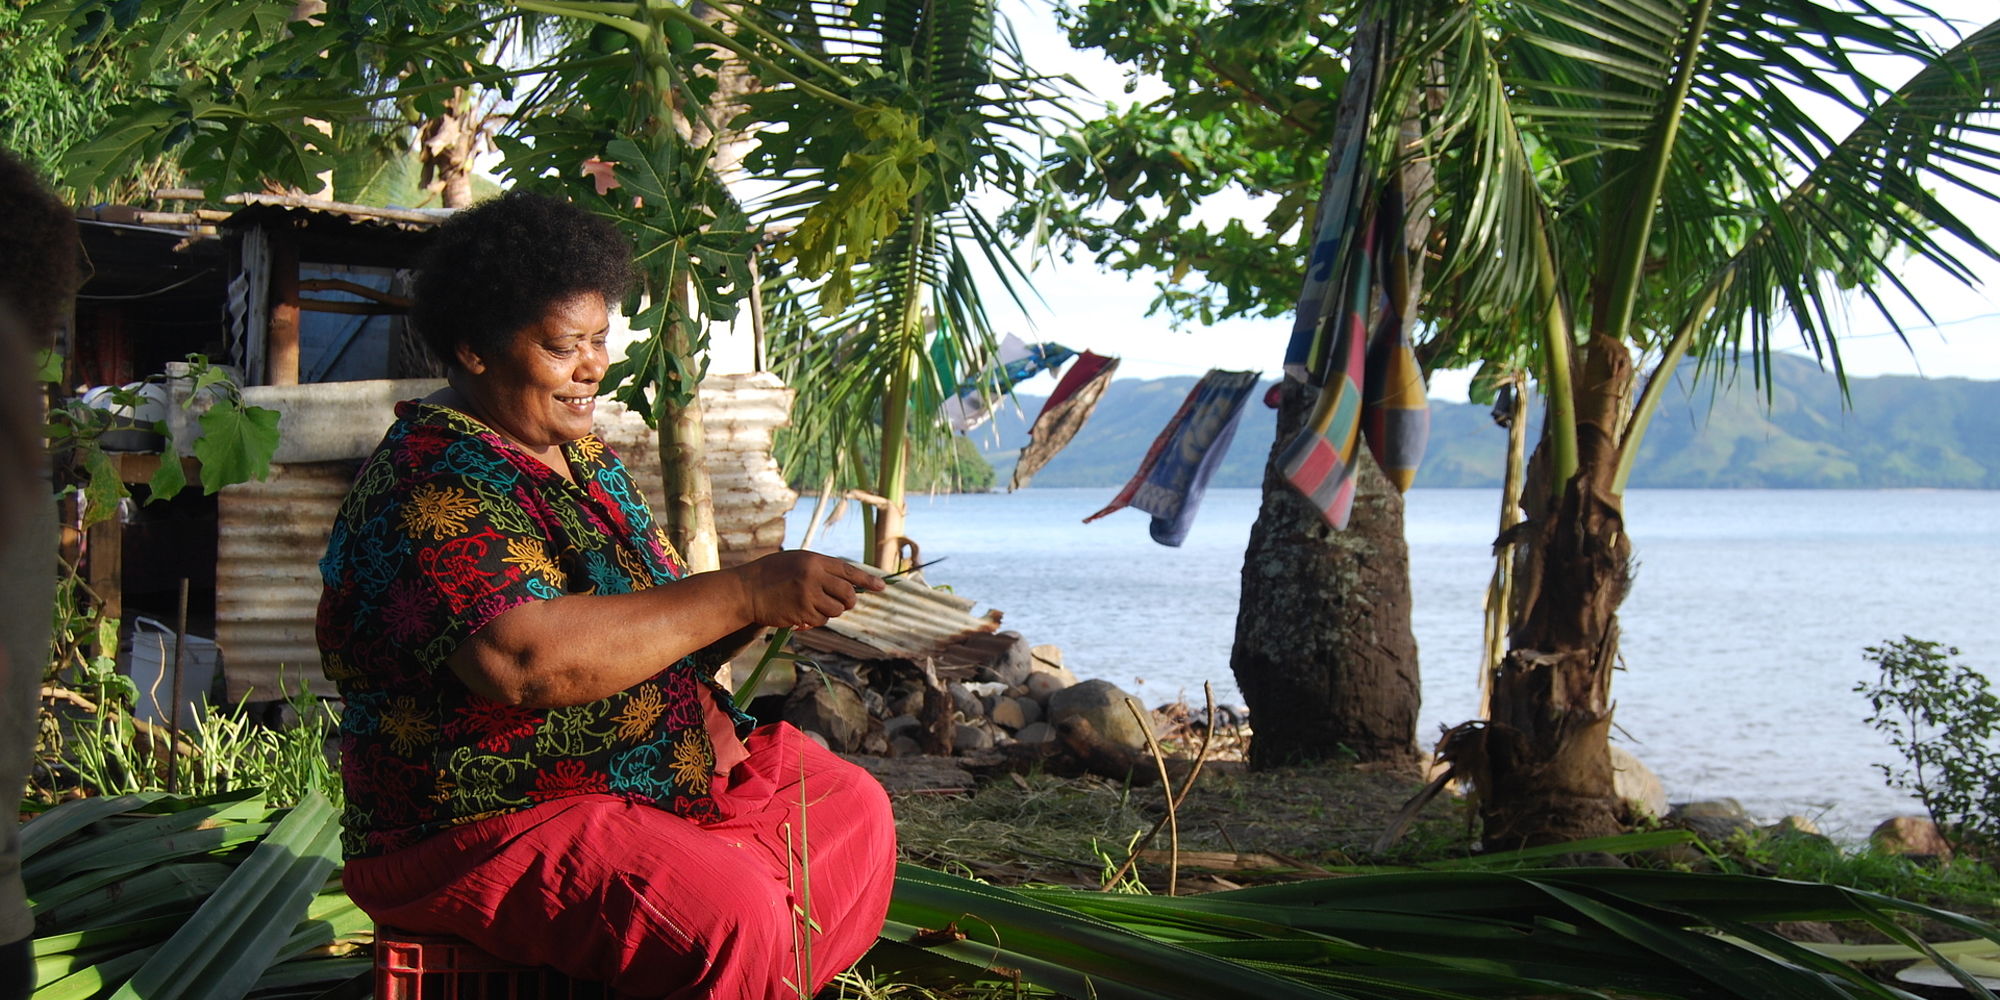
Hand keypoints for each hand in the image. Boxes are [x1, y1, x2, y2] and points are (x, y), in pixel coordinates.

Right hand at [733, 551, 885, 630]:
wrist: (747, 590)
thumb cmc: (771, 574)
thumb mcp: (797, 562)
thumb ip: (820, 570)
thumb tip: (847, 583)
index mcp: (814, 560)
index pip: (848, 571)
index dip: (867, 580)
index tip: (882, 587)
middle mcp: (814, 576)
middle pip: (848, 593)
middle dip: (849, 601)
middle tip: (841, 602)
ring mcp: (809, 595)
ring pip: (836, 610)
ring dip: (830, 611)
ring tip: (814, 606)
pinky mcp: (802, 612)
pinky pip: (821, 620)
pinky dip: (816, 620)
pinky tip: (802, 613)